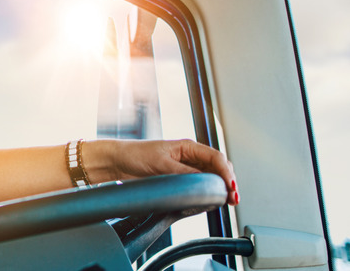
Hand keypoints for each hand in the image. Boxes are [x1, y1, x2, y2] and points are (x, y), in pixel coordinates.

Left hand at [85, 139, 238, 205]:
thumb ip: (183, 172)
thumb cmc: (135, 155)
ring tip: (226, 201)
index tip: (230, 186)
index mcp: (188, 147)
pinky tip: (211, 201)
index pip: (216, 158)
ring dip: (220, 190)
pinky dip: (207, 195)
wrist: (116, 163)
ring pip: (211, 180)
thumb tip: (203, 181)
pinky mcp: (178, 183)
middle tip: (233, 198)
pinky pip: (198, 189)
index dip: (226, 172)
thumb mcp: (161, 163)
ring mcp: (185, 171)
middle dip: (228, 182)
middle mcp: (190, 158)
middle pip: (218, 169)